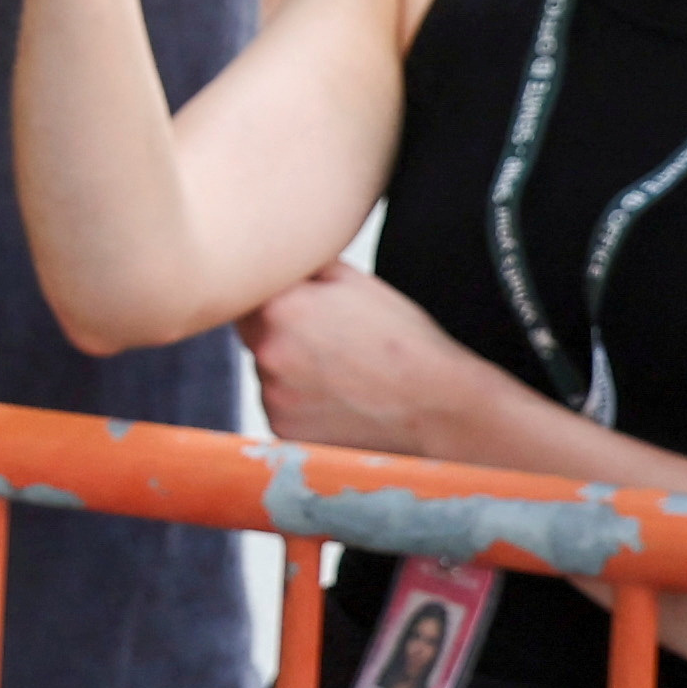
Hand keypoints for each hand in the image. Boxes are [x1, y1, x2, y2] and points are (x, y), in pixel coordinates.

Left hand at [242, 265, 510, 461]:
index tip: (301, 307)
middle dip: (280, 333)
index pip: (247, 293)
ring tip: (343, 375)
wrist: (439, 409)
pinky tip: (340, 400)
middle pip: (253, 334)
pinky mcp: (283, 430)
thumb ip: (305, 267)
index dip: (273, 297)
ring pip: (267, 373)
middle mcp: (266, 352)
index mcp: (279, 308)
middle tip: (331, 342)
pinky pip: (281, 407)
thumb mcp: (357, 282)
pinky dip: (301, 404)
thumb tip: (276, 256)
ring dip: (290, 370)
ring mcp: (272, 396)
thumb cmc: (404, 342)